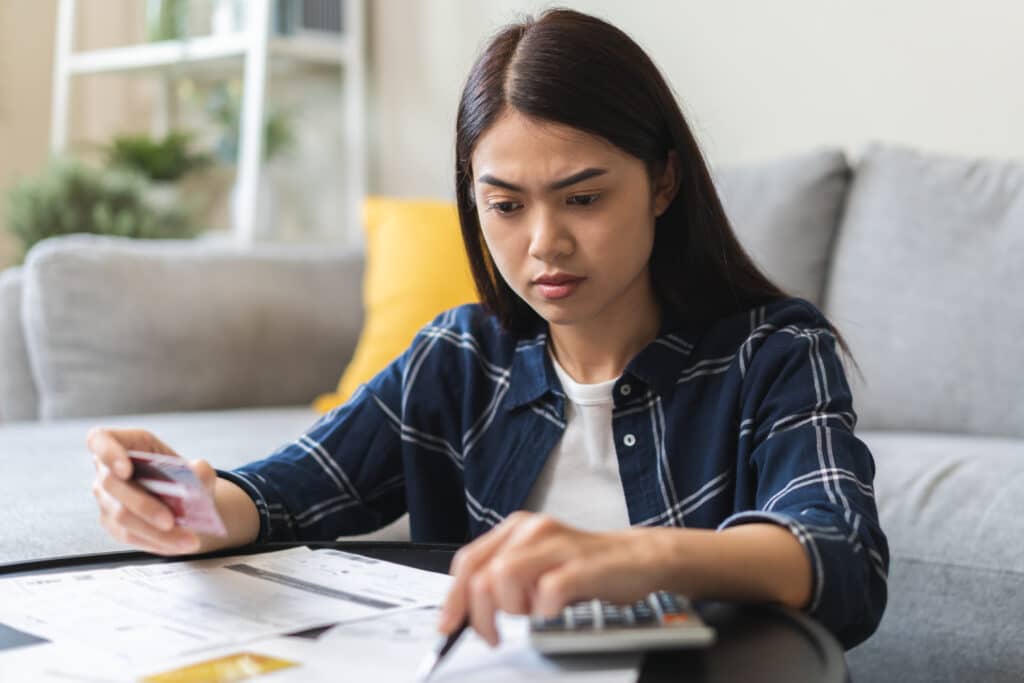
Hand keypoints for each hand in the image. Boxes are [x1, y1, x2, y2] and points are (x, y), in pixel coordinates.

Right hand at [86, 427, 216, 555]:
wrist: (188, 505)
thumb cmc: (187, 480)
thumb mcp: (199, 472)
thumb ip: (201, 470)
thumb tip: (198, 470)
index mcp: (128, 444)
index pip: (100, 439)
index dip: (108, 453)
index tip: (125, 470)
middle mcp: (108, 469)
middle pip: (112, 485)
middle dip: (143, 505)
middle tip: (171, 521)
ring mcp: (106, 498)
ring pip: (121, 515)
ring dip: (154, 531)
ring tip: (187, 540)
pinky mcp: (111, 522)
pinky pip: (128, 534)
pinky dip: (155, 541)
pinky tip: (177, 545)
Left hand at [437, 511, 663, 645]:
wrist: (636, 557)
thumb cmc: (583, 565)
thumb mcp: (534, 565)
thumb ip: (501, 578)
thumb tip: (465, 609)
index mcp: (516, 528)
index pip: (467, 562)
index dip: (454, 599)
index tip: (448, 627)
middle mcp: (532, 530)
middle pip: (481, 575)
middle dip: (479, 616)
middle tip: (491, 635)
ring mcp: (557, 545)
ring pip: (505, 578)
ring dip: (514, 608)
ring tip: (532, 612)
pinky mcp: (581, 565)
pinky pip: (547, 592)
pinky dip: (545, 610)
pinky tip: (555, 609)